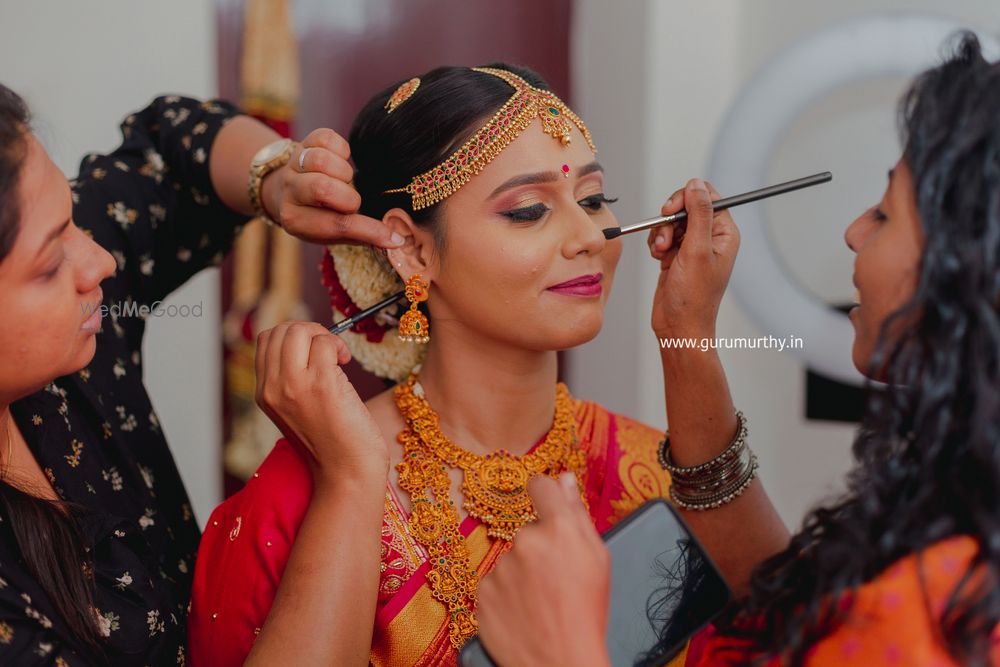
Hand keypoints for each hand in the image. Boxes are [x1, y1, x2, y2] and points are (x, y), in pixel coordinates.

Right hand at [255, 321, 388, 487]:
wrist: (347, 473)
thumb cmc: (332, 443)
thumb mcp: (298, 410)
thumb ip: (293, 381)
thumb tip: (309, 341)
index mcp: (264, 394)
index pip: (266, 341)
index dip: (294, 336)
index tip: (314, 350)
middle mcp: (273, 389)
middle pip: (279, 330)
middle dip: (308, 330)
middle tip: (329, 350)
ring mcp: (294, 386)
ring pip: (298, 330)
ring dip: (323, 335)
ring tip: (338, 356)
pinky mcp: (321, 384)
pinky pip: (325, 343)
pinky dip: (338, 346)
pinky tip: (346, 362)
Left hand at [261, 128, 403, 247]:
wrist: (286, 191)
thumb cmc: (317, 216)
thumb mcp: (332, 233)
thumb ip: (360, 235)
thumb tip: (395, 239)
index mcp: (296, 221)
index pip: (337, 226)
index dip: (370, 230)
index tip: (394, 238)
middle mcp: (290, 192)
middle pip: (323, 188)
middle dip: (348, 197)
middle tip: (352, 202)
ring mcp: (294, 165)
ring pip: (321, 160)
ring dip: (343, 171)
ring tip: (345, 180)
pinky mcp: (302, 144)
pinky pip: (325, 138)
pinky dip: (341, 148)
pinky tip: (342, 160)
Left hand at [477, 474, 611, 666]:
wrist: (560, 662)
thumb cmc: (587, 612)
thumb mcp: (597, 559)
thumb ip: (578, 514)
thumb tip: (564, 479)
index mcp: (559, 529)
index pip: (540, 486)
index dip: (544, 495)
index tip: (546, 504)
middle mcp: (525, 541)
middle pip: (529, 531)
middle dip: (539, 548)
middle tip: (556, 579)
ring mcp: (500, 567)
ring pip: (511, 559)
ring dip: (521, 573)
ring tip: (540, 601)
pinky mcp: (482, 591)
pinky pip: (495, 582)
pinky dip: (506, 594)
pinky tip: (523, 611)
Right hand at [648, 179, 738, 337]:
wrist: (678, 326)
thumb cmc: (694, 298)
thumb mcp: (697, 250)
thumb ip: (698, 214)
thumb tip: (696, 185)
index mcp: (724, 234)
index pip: (708, 197)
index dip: (687, 199)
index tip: (672, 210)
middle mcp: (710, 238)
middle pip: (686, 206)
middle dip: (670, 219)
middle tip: (665, 235)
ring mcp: (692, 246)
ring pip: (671, 221)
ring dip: (661, 233)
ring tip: (662, 252)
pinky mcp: (676, 255)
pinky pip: (662, 235)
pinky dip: (656, 243)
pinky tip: (658, 257)